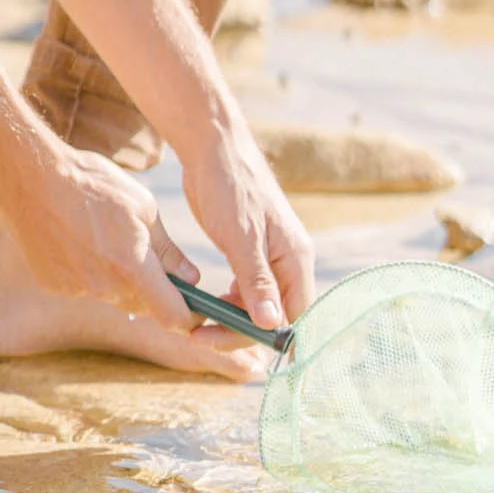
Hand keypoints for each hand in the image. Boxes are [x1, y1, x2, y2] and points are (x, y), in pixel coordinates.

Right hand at [6, 143, 204, 337]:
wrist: (32, 177)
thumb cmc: (93, 183)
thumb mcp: (142, 206)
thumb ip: (168, 250)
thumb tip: (190, 277)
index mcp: (132, 266)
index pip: (171, 315)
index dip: (189, 317)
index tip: (195, 311)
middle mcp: (105, 287)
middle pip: (141, 306)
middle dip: (151, 290)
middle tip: (145, 255)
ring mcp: (76, 289)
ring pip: (111, 296)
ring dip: (118, 279)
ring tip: (104, 236)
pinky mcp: (54, 286)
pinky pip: (83, 288)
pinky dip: (88, 272)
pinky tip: (77, 240)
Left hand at [179, 122, 314, 337]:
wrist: (213, 149)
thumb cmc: (231, 186)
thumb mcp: (241, 236)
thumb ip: (257, 281)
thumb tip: (272, 324)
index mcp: (295, 258)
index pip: (292, 316)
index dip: (263, 337)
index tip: (225, 344)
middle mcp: (288, 262)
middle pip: (273, 315)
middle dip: (239, 331)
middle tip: (199, 336)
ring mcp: (269, 257)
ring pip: (257, 306)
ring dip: (231, 319)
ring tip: (198, 326)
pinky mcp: (249, 252)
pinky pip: (245, 290)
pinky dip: (227, 302)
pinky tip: (206, 305)